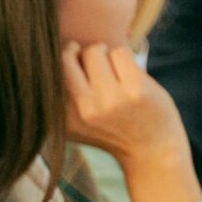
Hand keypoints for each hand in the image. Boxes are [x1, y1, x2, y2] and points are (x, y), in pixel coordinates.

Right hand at [61, 44, 200, 201]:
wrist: (152, 150)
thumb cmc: (113, 129)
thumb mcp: (77, 124)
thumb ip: (62, 100)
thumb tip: (50, 56)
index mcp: (65, 118)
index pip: (49, 74)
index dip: (63, 60)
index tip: (75, 63)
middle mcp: (84, 109)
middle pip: (67, 56)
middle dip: (80, 51)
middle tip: (94, 59)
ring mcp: (110, 99)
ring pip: (96, 50)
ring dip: (106, 53)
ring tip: (114, 70)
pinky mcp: (136, 89)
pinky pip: (120, 52)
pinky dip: (124, 56)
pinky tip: (129, 72)